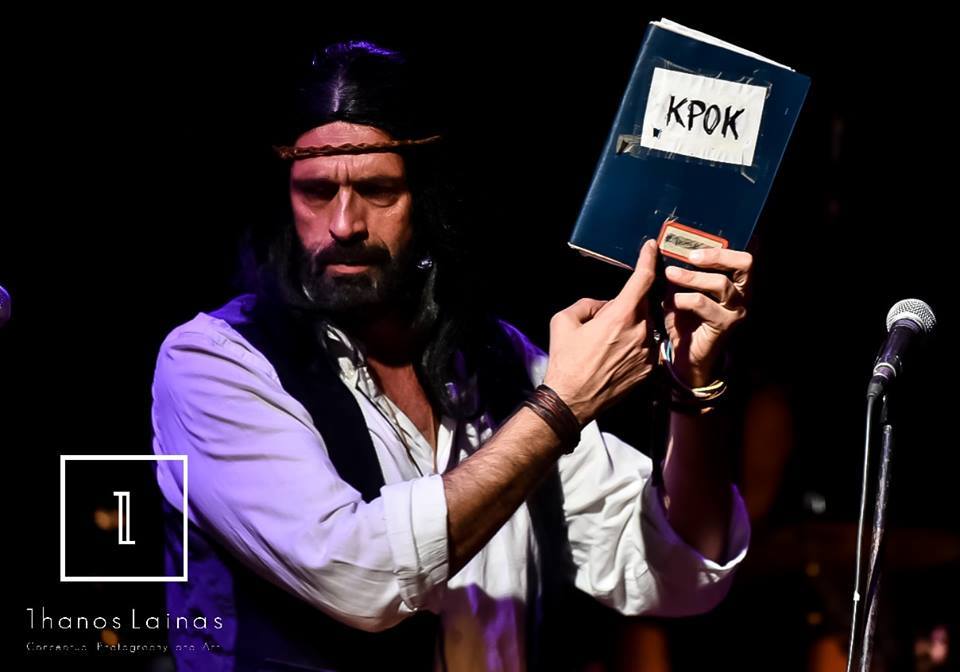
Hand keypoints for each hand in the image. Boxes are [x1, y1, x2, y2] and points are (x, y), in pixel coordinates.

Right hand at [543, 239, 658, 424]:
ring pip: (646, 326)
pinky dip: (636, 345)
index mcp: (621, 316)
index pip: (642, 279)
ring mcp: (649, 352)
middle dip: (627, 305)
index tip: (650, 247)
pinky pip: (648, 346)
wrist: (572, 400)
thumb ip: (587, 304)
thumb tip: (604, 306)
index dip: (647, 259)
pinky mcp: (650, 369)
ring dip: (632, 327)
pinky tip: (616, 356)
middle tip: (606, 319)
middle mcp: (641, 332)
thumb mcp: (563, 321)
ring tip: (608, 344)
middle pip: (644, 304)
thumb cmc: (565, 361)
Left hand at [662, 247, 751, 386]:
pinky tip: (669, 302)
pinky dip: (682, 299)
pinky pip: (702, 304)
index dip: (724, 251)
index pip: (744, 260)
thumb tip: (666, 251)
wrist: (686, 355)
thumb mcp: (684, 292)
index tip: (696, 248)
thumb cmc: (685, 319)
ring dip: (692, 276)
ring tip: (670, 274)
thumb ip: (682, 274)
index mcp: (735, 284)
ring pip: (720, 283)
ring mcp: (735, 311)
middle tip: (688, 256)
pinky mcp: (723, 325)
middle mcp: (742, 296)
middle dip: (714, 256)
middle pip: (743, 265)